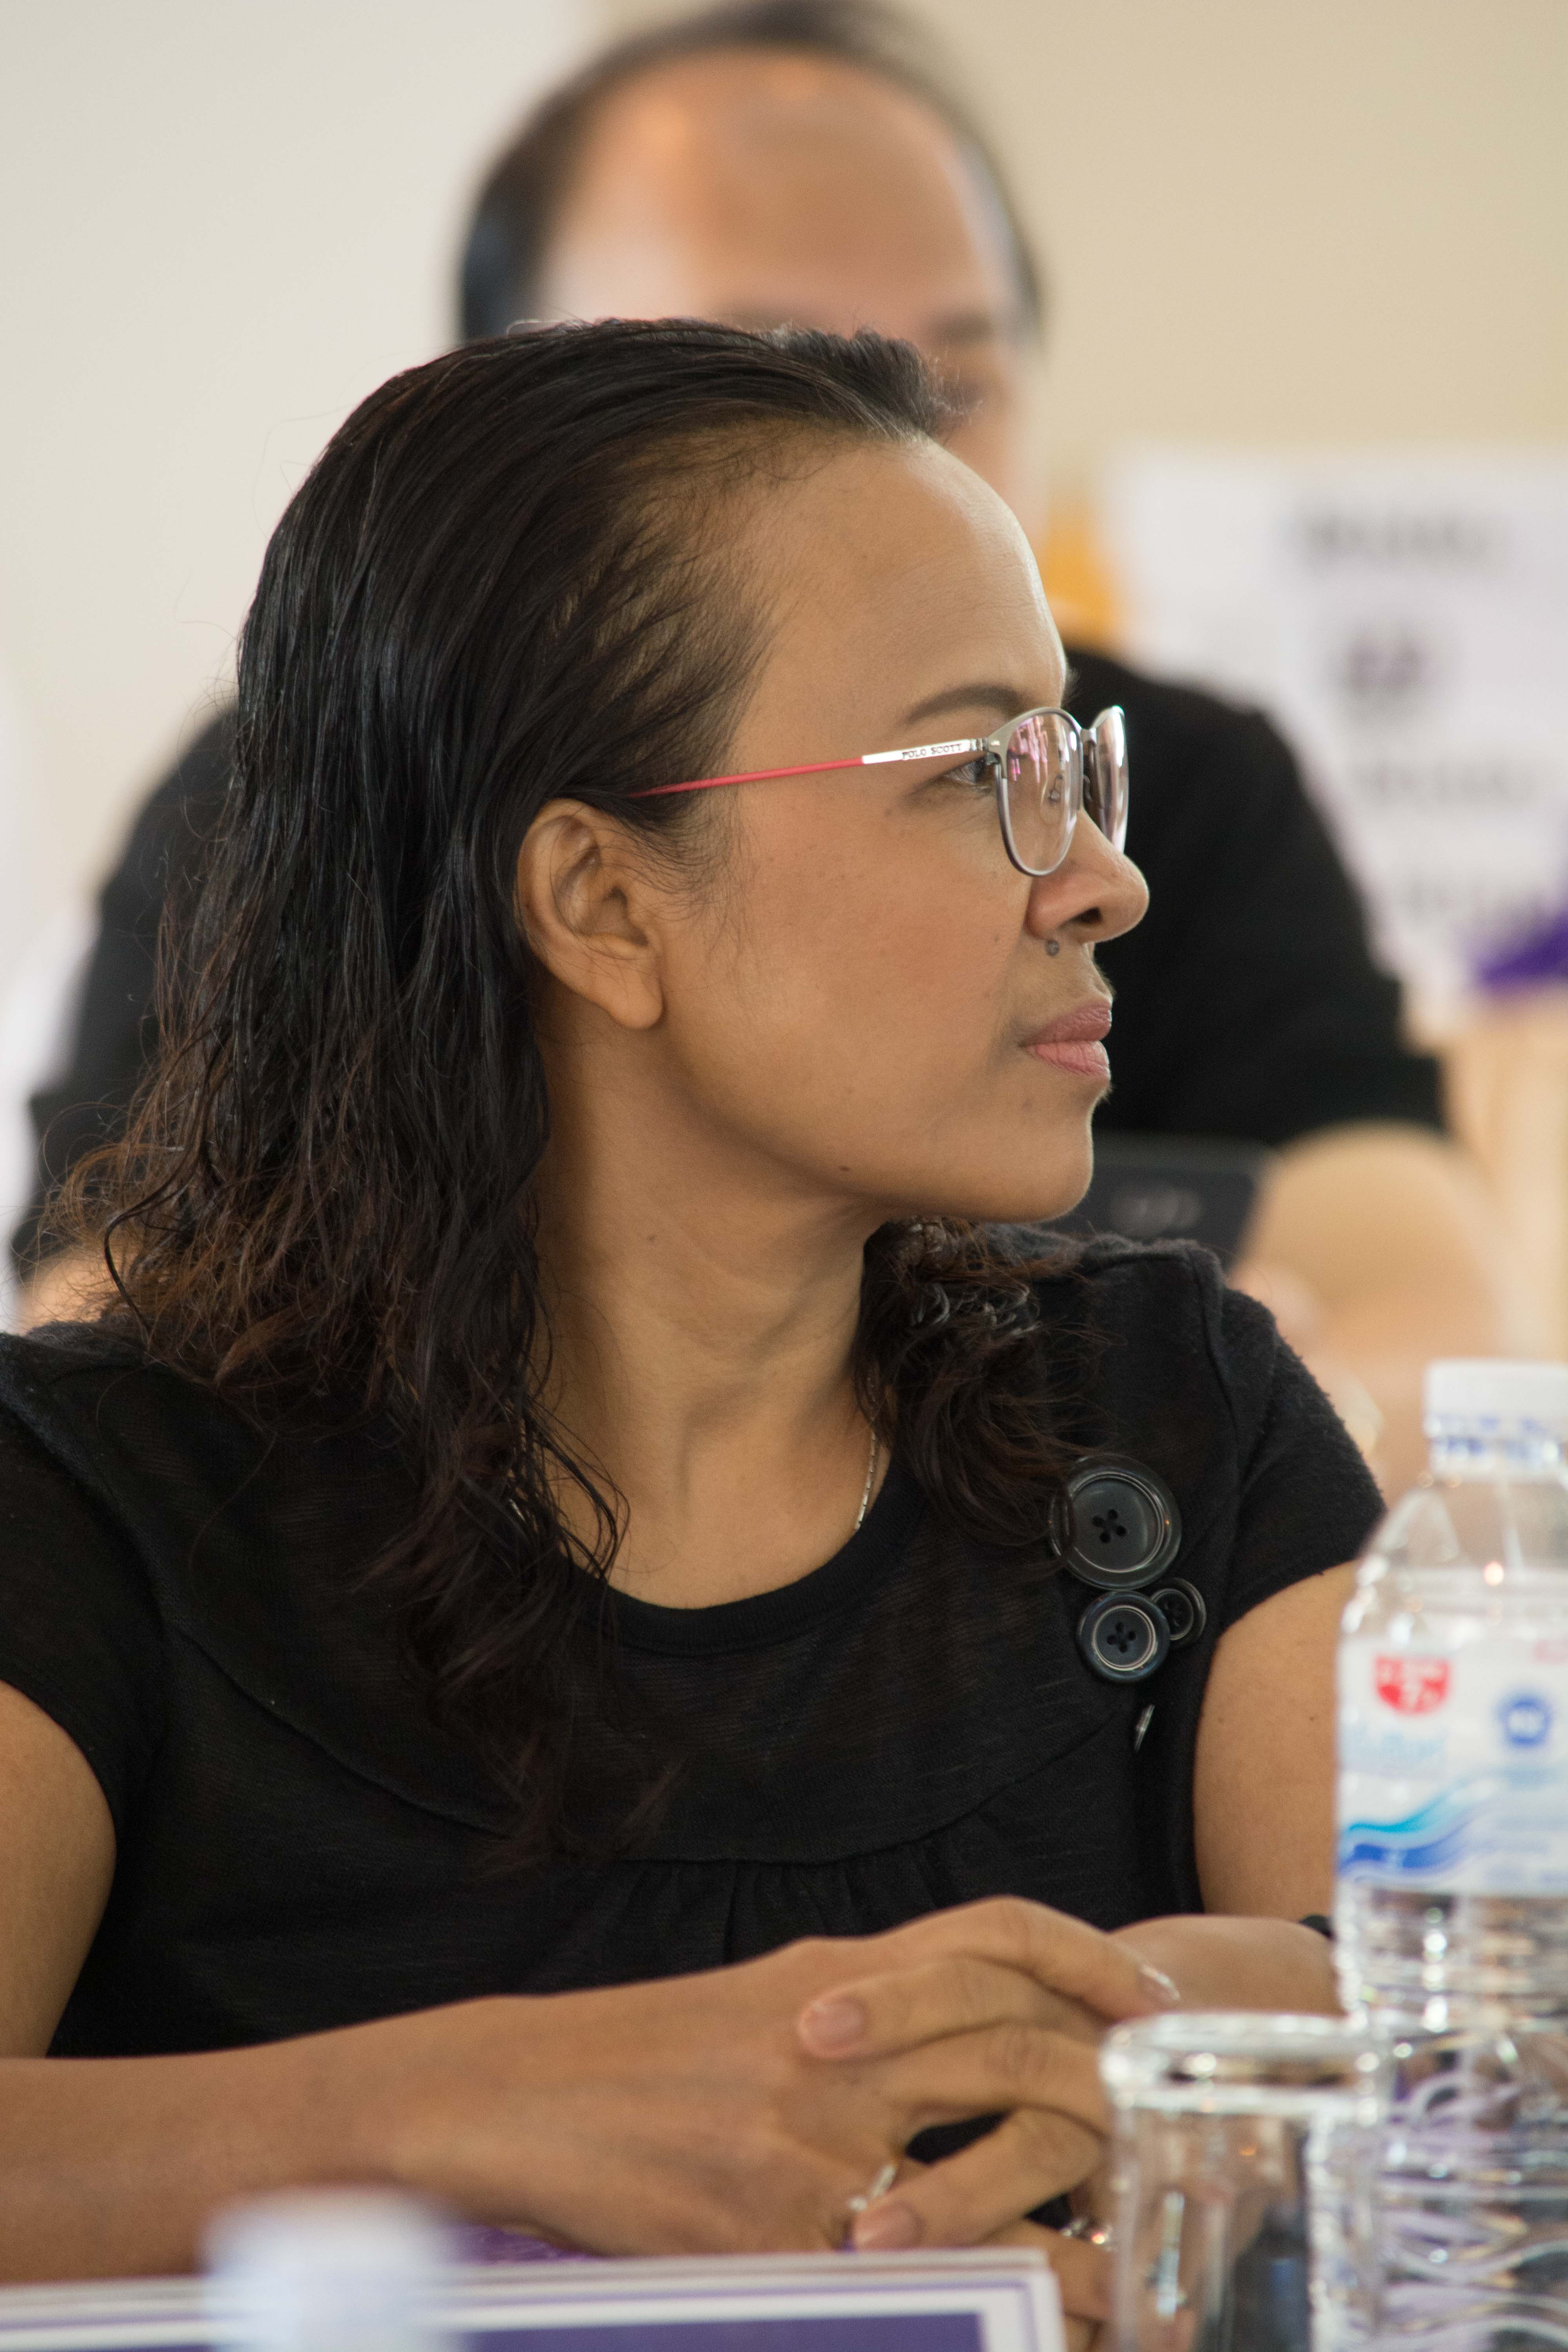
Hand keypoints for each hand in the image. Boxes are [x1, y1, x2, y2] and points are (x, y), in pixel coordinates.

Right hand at [365, 1898, 1173, 2258]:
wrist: (525, 2095)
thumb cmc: (647, 2055)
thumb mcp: (770, 2000)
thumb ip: (870, 2007)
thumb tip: (961, 2032)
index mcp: (840, 1977)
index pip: (997, 1939)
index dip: (1088, 1962)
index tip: (1152, 2000)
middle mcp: (840, 2043)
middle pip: (1015, 2054)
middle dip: (1105, 2105)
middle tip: (1166, 2150)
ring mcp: (810, 2138)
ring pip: (983, 2182)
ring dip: (1068, 2237)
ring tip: (1133, 2281)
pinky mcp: (774, 2230)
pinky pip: (904, 2279)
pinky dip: (973, 2308)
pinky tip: (1014, 2330)